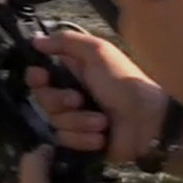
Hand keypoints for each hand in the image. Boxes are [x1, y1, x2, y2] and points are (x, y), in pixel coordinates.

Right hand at [28, 30, 167, 163]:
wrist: (147, 123)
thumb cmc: (122, 82)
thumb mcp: (97, 52)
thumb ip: (65, 42)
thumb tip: (35, 40)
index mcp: (72, 71)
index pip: (38, 75)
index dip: (36, 77)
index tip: (41, 78)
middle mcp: (70, 94)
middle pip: (43, 100)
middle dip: (60, 102)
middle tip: (79, 100)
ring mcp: (75, 119)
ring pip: (55, 122)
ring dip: (79, 122)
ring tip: (102, 121)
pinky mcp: (81, 142)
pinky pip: (66, 142)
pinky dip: (84, 139)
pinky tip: (101, 137)